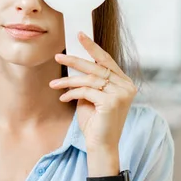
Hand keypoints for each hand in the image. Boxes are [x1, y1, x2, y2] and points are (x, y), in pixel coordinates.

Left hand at [49, 31, 137, 154]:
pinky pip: (86, 91)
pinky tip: (63, 98)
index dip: (92, 47)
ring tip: (53, 84)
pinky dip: (72, 93)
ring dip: (68, 81)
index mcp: (124, 83)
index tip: (80, 35)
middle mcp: (126, 86)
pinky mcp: (112, 102)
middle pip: (96, 67)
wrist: (101, 145)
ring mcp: (122, 94)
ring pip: (89, 79)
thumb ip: (89, 80)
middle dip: (75, 61)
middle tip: (58, 57)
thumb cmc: (95, 122)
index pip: (107, 60)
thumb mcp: (92, 96)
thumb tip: (74, 61)